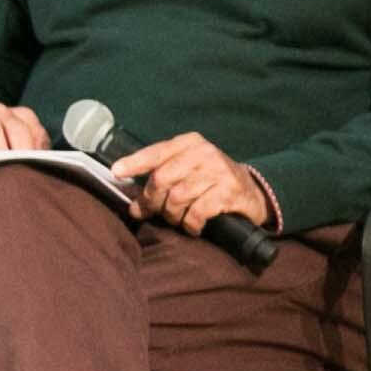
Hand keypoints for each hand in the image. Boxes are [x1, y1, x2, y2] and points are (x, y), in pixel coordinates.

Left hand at [113, 131, 277, 235]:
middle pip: (162, 178)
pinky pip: (198, 212)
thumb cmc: (213, 182)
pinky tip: (193, 227)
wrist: (253, 192)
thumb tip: (135, 206)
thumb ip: (163, 180)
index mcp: (190, 143)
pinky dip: (191, 224)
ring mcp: (218, 171)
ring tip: (178, 220)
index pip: (156, 152)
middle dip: (152, 201)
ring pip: (178, 197)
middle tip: (153, 213)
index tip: (116, 172)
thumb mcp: (189, 171)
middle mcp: (204, 153)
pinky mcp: (228, 192)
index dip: (134, 162)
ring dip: (173, 215)